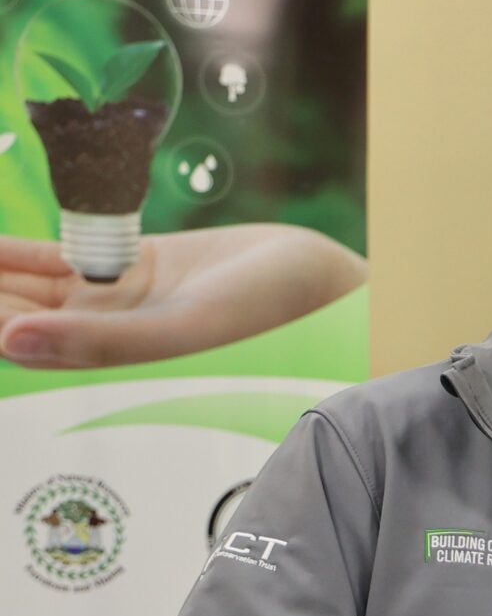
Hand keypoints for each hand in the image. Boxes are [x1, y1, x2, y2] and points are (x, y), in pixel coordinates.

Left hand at [1, 224, 367, 368]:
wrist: (335, 285)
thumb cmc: (280, 316)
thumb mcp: (187, 327)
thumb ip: (100, 340)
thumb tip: (7, 339)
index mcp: (117, 364)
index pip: (20, 345)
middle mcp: (112, 340)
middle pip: (18, 317)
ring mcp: (122, 305)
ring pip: (34, 289)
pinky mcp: (140, 270)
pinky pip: (68, 261)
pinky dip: (26, 252)